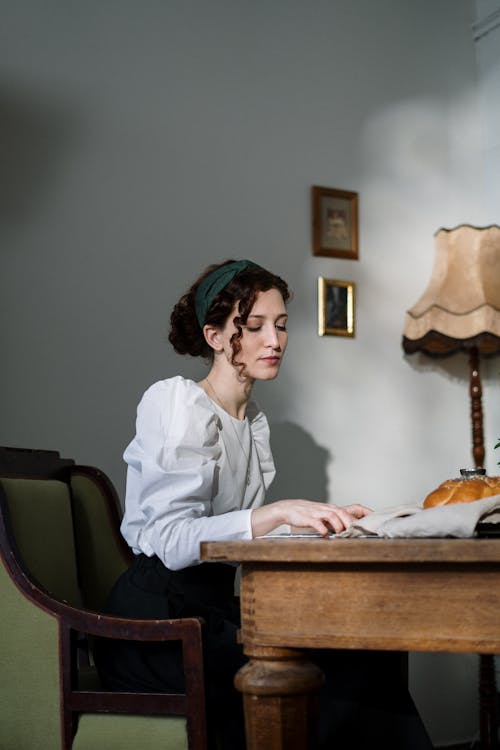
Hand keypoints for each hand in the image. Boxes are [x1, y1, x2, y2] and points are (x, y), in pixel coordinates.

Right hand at [251, 499, 371, 537]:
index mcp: (335, 509)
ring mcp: (318, 513)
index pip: (354, 508)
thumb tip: (353, 531)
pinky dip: (322, 528)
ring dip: (338, 525)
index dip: (366, 512)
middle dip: (351, 522)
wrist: (290, 509)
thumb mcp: (326, 516)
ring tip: (341, 533)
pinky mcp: (308, 518)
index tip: (376, 518)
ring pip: (332, 515)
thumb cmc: (310, 514)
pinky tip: (325, 535)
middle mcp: (328, 509)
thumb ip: (339, 522)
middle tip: (357, 532)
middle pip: (344, 512)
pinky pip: (316, 522)